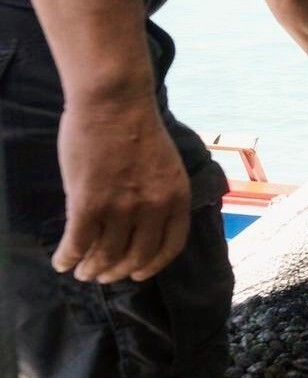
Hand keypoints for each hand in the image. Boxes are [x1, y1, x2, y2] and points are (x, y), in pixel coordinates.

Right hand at [54, 98, 190, 282]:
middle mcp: (153, 208)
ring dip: (91, 268)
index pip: (170, 246)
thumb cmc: (136, 127)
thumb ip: (157, 194)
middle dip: (117, 271)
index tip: (139, 274)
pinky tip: (61, 262)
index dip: (153, 265)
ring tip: (81, 271)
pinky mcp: (88, 203)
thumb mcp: (164, 165)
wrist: (114, 102)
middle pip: (136, 256)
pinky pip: (77, 244)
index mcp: (176, 197)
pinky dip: (68, 258)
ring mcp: (121, 208)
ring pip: (105, 255)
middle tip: (102, 275)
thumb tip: (140, 223)